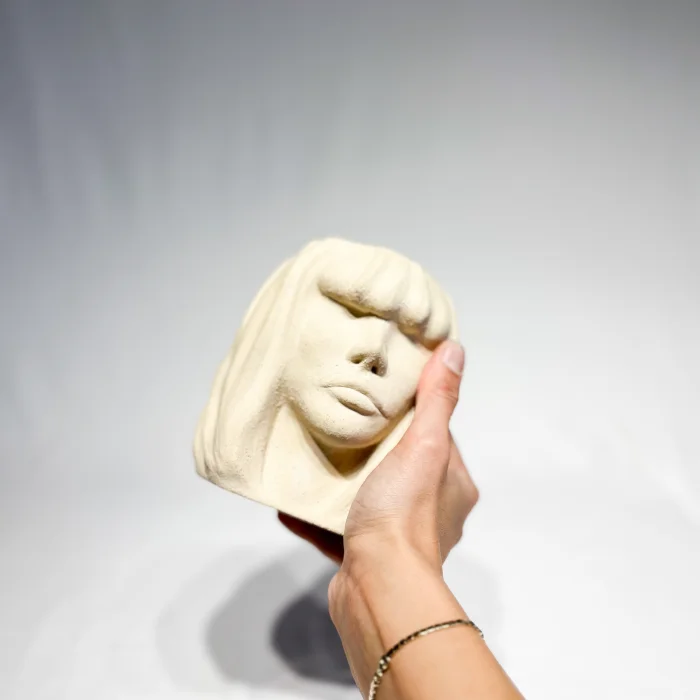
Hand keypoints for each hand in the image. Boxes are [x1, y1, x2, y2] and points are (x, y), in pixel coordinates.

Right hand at [278, 340, 477, 567]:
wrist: (377, 590)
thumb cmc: (403, 516)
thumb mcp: (424, 446)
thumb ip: (436, 401)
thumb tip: (454, 351)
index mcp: (451, 484)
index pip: (436, 433)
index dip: (411, 410)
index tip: (383, 391)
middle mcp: (432, 511)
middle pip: (399, 462)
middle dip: (371, 444)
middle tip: (341, 419)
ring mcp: (398, 536)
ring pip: (368, 495)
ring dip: (342, 479)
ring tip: (313, 453)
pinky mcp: (365, 556)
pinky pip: (338, 525)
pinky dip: (318, 512)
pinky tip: (292, 498)